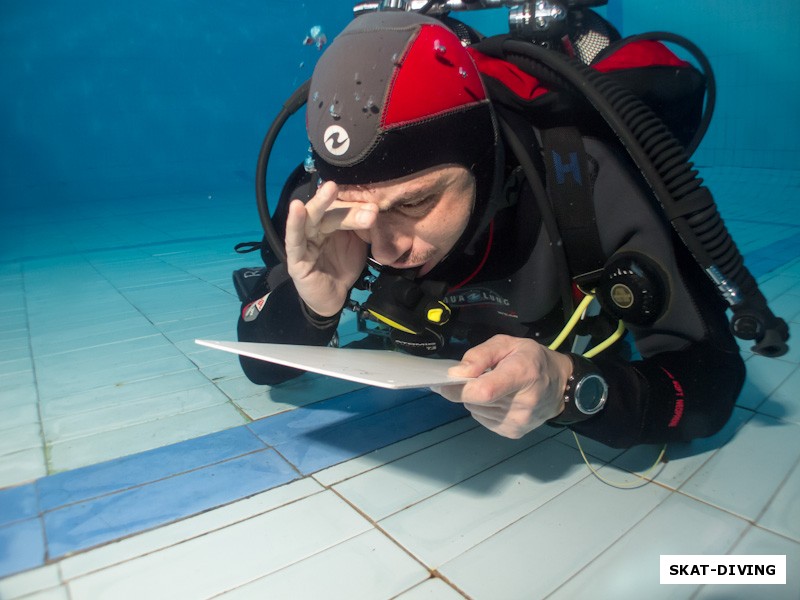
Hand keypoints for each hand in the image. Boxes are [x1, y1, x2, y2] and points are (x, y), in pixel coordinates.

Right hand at [284, 181, 377, 316]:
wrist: (335, 298)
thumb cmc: (343, 267)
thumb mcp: (357, 244)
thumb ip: (363, 227)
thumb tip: (375, 207)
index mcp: (330, 221)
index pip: (343, 208)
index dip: (358, 206)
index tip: (375, 207)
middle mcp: (316, 227)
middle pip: (330, 211)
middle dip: (346, 205)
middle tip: (364, 199)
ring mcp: (304, 241)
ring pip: (313, 220)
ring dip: (321, 204)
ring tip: (330, 189)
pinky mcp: (295, 257)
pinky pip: (294, 239)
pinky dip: (294, 222)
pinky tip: (297, 207)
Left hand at [433, 335, 572, 438]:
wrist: (561, 385)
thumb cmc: (532, 359)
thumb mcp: (507, 344)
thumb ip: (480, 355)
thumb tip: (456, 373)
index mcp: (522, 374)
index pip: (483, 391)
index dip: (458, 388)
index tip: (445, 381)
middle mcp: (523, 403)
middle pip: (475, 401)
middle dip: (467, 388)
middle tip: (478, 376)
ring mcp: (519, 422)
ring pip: (475, 410)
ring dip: (476, 399)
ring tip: (495, 387)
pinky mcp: (514, 432)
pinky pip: (483, 419)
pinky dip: (484, 409)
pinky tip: (500, 399)